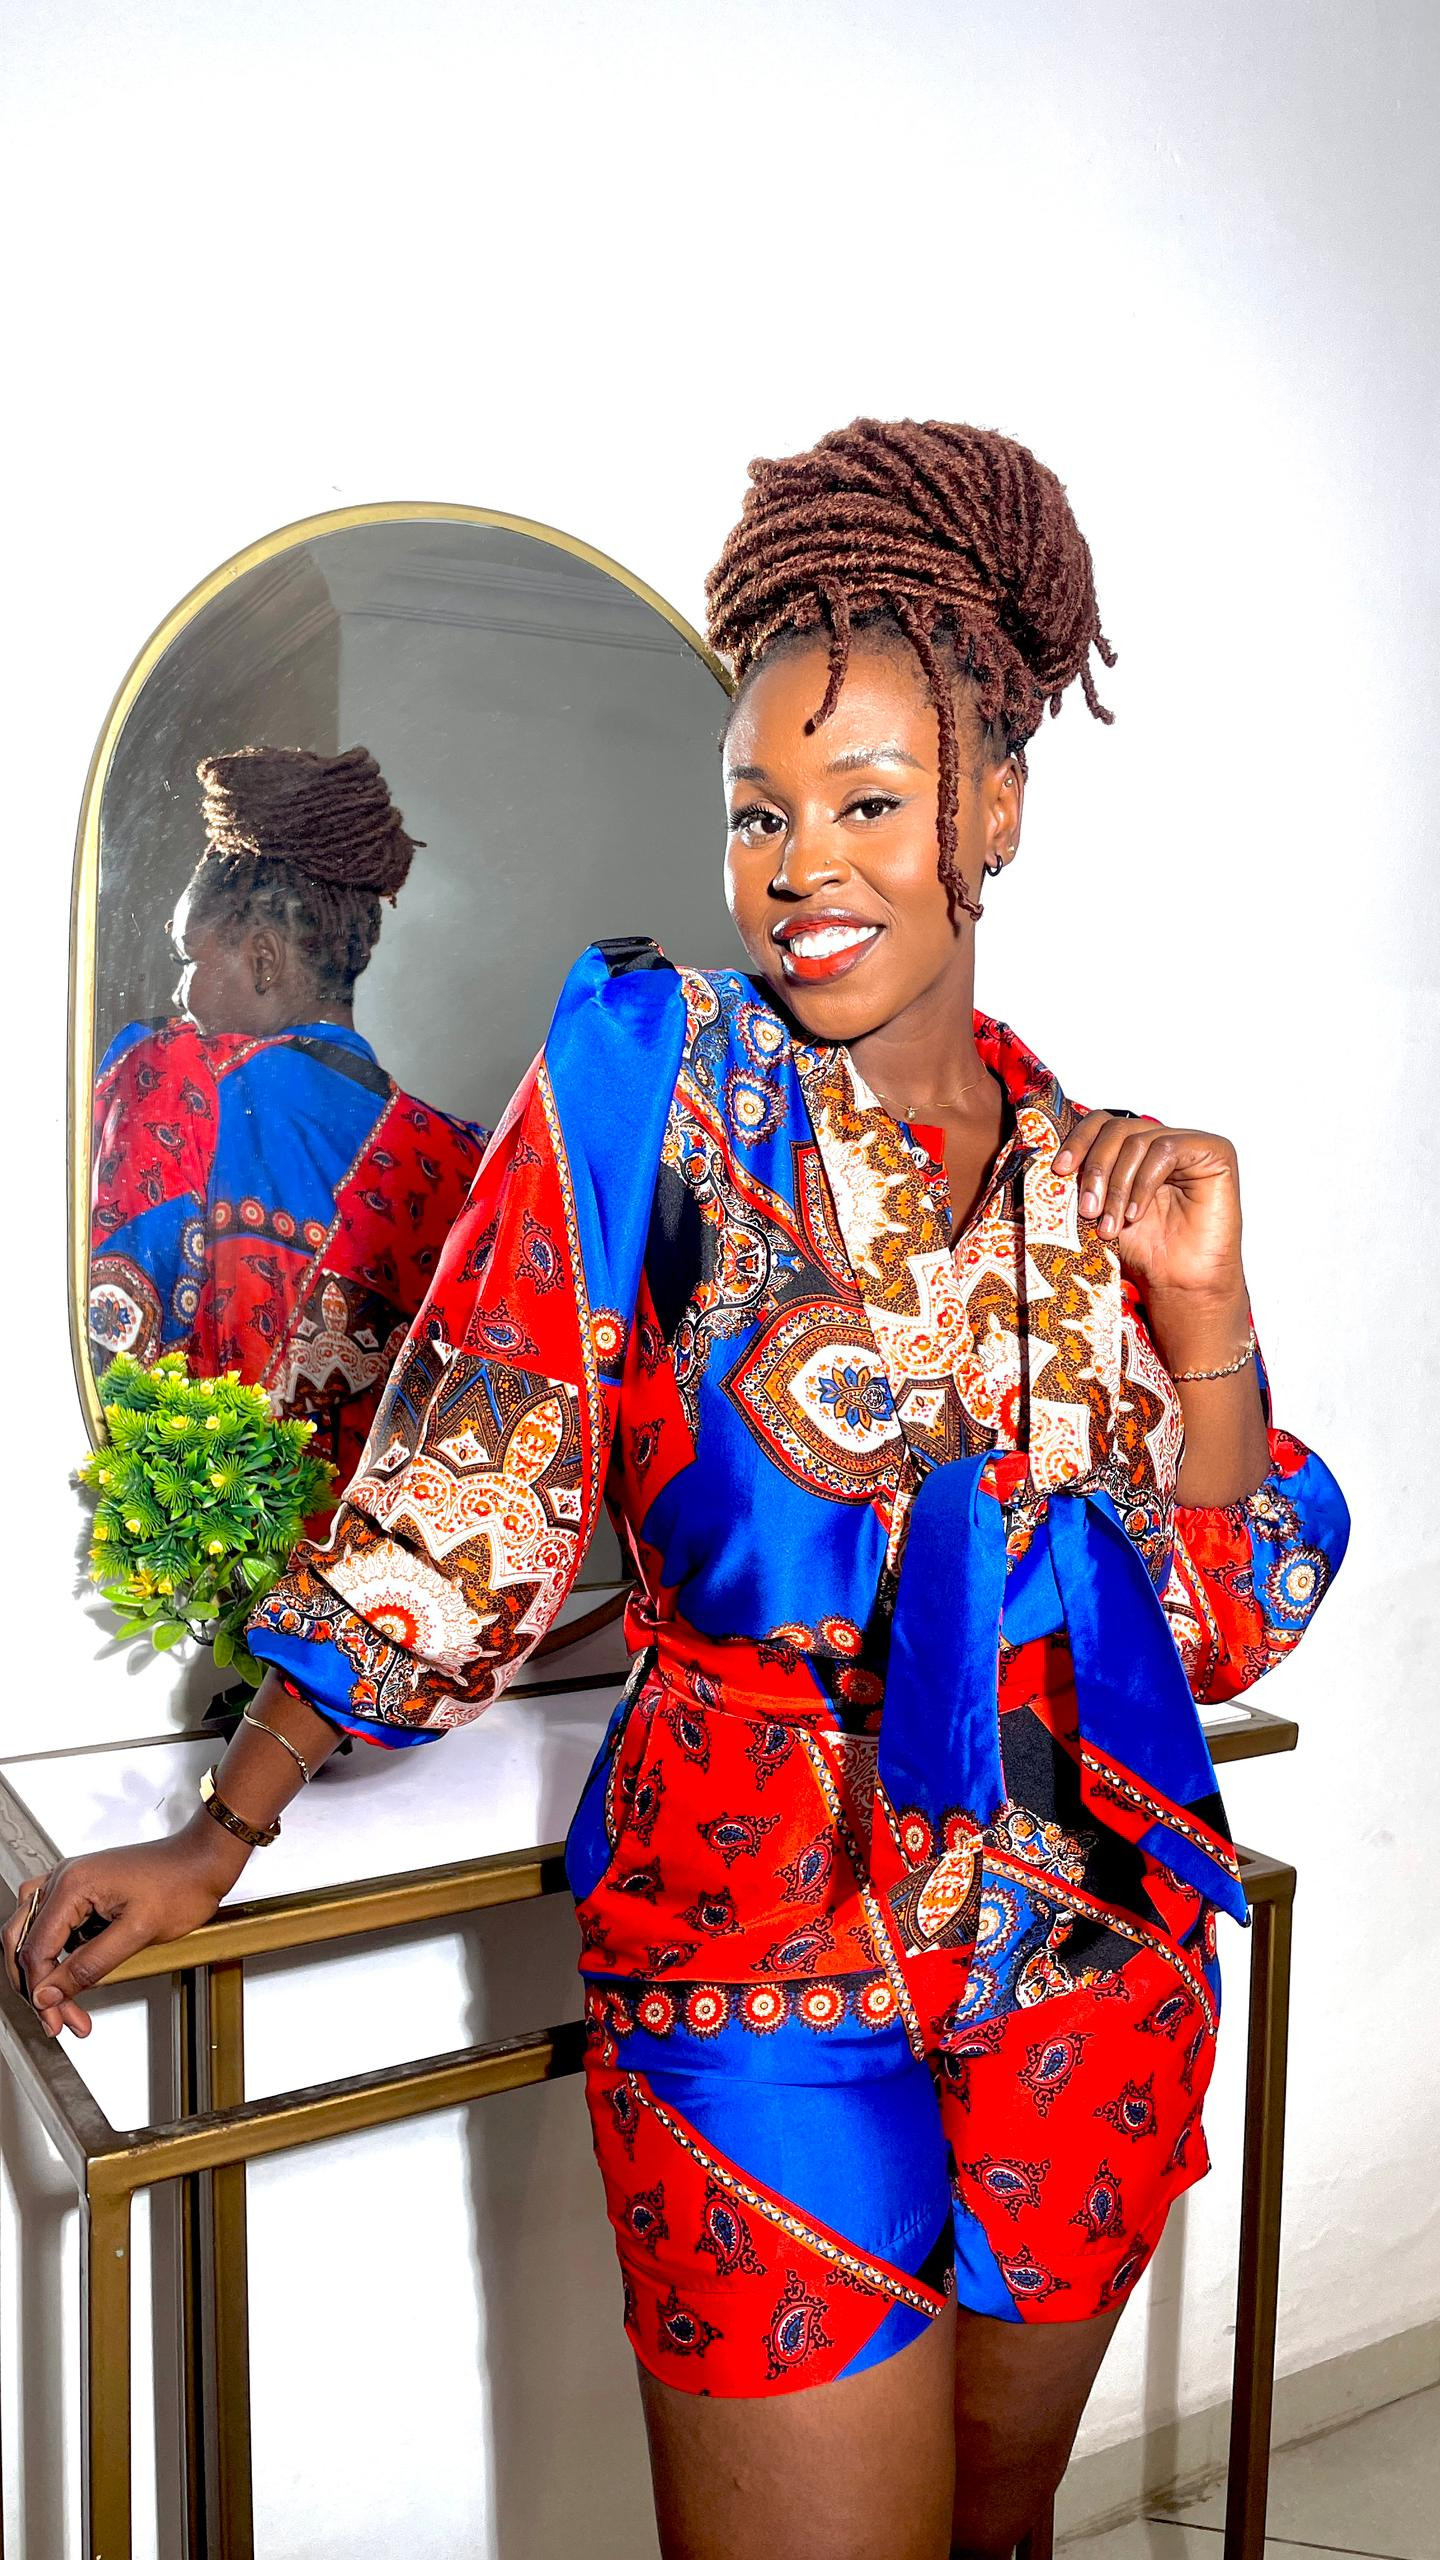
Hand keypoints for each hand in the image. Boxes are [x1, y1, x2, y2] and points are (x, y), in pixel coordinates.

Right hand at [2, 1828, 241, 2038]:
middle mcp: (65, 1877)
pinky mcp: (83, 1889)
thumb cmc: (182, 1884)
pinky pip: (51, 1924)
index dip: (42, 1991)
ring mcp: (72, 1880)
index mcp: (73, 1884)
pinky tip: (70, 1975)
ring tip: (62, 2004)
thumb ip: (89, 1966)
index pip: (36, 1949)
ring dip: (42, 1971)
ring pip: (32, 1933)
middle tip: (54, 2018)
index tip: (54, 2018)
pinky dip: (56, 1954)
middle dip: (36, 1985)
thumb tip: (49, 1993)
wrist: (204, 1860)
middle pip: (23, 1940)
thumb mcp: (137, 1933)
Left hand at [1053, 1115, 1245, 1307]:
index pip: (1102, 1123)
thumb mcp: (1099, 1210)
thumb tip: (1045, 1162)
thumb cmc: (1143, 1251)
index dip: (1078, 1141)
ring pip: (1138, 1140)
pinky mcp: (1214, 1152)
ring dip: (1117, 1185)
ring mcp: (1189, 1144)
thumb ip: (1081, 1181)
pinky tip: (1136, 1214)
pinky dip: (1143, 1183)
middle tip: (1086, 1209)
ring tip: (1110, 1224)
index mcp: (1135, 1150)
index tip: (1060, 1171)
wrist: (1179, 1284)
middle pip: (1116, 1128)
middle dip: (1095, 1168)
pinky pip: (1166, 1150)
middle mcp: (1162, 1141)